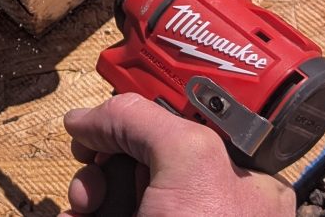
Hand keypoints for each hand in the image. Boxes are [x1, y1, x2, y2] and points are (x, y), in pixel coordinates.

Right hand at [62, 93, 293, 215]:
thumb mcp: (188, 162)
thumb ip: (141, 120)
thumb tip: (86, 121)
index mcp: (243, 179)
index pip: (183, 123)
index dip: (137, 117)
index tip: (103, 122)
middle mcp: (212, 206)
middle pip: (141, 155)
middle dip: (104, 157)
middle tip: (90, 166)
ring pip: (116, 191)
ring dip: (86, 191)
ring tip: (81, 207)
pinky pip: (105, 213)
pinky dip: (80, 216)